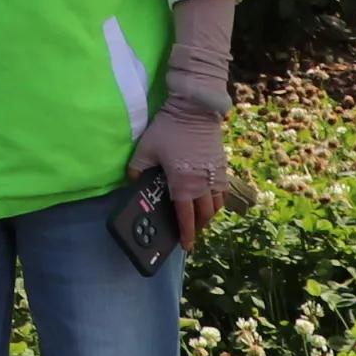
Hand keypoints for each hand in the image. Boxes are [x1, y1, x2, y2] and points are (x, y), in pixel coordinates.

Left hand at [141, 101, 230, 250]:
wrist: (195, 109)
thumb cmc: (169, 129)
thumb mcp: (145, 148)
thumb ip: (136, 168)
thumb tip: (132, 181)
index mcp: (183, 184)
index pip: (186, 216)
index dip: (186, 233)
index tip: (186, 246)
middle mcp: (202, 184)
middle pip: (205, 215)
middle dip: (198, 227)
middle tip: (191, 233)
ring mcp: (215, 175)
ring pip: (217, 204)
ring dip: (209, 215)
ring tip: (201, 218)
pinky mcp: (222, 165)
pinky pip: (223, 190)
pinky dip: (219, 200)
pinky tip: (212, 199)